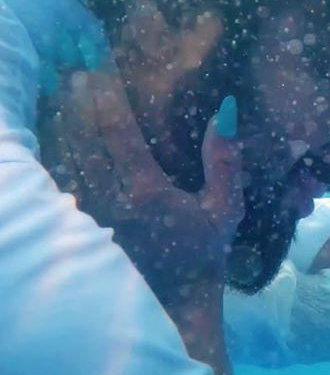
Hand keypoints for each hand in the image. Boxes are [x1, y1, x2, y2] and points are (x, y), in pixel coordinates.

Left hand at [41, 67, 243, 302]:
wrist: (177, 303)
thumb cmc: (205, 254)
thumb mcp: (226, 209)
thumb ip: (225, 161)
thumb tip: (225, 113)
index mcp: (148, 192)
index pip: (118, 134)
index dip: (107, 99)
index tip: (101, 71)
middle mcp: (112, 200)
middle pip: (85, 141)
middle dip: (79, 103)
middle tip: (76, 72)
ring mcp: (93, 215)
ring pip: (69, 160)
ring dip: (64, 124)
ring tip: (62, 94)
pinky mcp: (85, 227)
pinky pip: (65, 183)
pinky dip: (59, 154)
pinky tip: (58, 137)